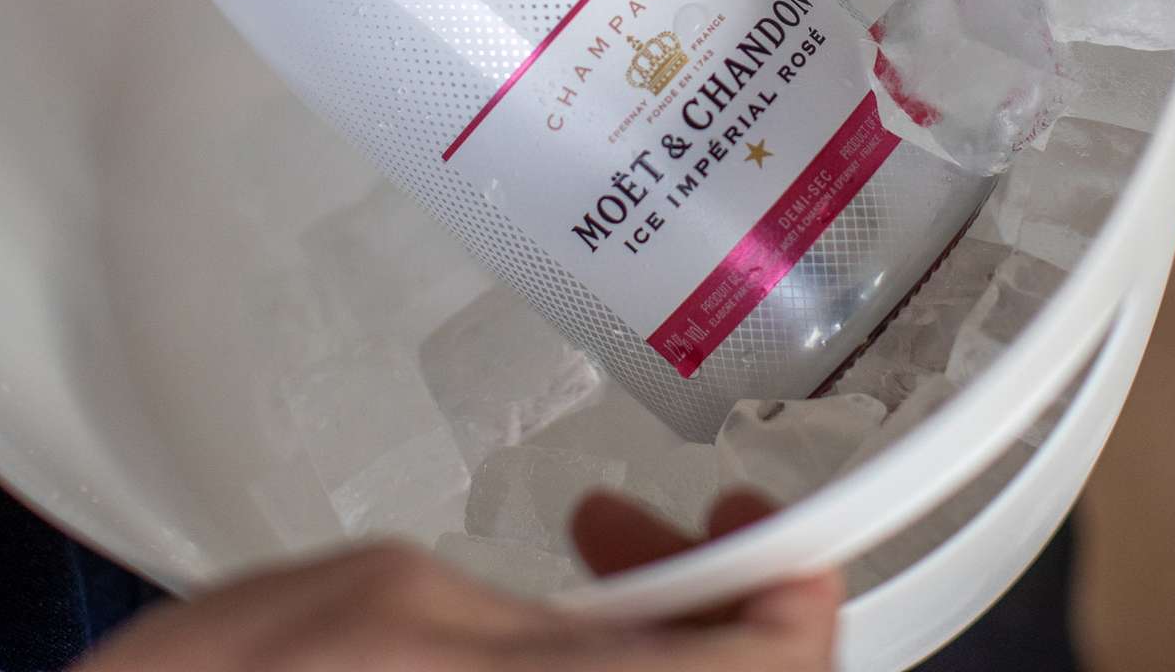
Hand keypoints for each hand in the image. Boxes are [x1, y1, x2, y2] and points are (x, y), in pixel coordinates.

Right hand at [73, 490, 840, 671]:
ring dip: (655, 640)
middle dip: (714, 609)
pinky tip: (536, 635)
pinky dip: (599, 667)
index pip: (786, 668)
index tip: (750, 517)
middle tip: (636, 530)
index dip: (793, 583)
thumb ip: (544, 621)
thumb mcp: (381, 605)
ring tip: (584, 564)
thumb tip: (663, 619)